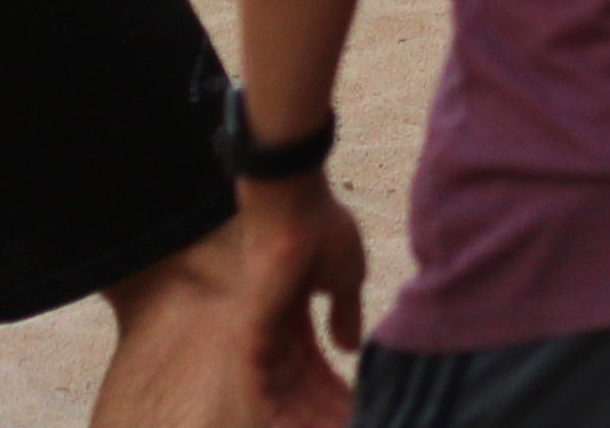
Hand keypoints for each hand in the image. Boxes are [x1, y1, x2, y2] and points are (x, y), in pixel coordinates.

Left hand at [237, 177, 369, 423]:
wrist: (293, 204)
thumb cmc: (321, 229)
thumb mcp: (345, 276)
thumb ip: (345, 311)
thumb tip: (349, 347)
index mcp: (294, 318)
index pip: (314, 369)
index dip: (335, 395)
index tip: (358, 411)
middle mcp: (275, 333)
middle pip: (300, 388)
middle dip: (322, 413)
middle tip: (349, 425)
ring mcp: (261, 337)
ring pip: (283, 394)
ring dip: (307, 418)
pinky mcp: (252, 339)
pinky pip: (264, 389)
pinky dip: (282, 413)